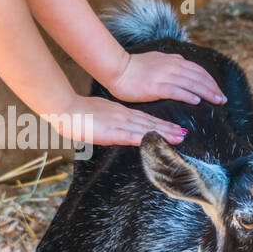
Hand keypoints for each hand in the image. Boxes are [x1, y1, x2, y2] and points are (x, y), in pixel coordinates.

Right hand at [46, 96, 187, 149]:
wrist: (67, 110)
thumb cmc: (79, 114)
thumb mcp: (100, 115)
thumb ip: (112, 120)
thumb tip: (119, 127)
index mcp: (121, 113)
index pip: (145, 119)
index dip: (161, 124)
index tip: (175, 128)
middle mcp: (124, 118)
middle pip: (150, 123)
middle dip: (168, 129)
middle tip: (185, 133)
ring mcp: (119, 124)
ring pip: (145, 128)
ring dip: (163, 133)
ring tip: (179, 136)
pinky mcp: (112, 132)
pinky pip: (132, 136)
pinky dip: (146, 138)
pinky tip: (156, 141)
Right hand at [108, 50, 226, 106]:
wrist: (117, 69)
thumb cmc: (134, 68)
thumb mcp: (157, 60)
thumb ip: (170, 63)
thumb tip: (182, 64)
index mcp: (172, 60)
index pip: (198, 69)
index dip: (210, 80)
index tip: (218, 90)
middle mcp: (171, 66)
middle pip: (198, 77)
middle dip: (213, 88)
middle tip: (223, 99)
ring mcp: (164, 76)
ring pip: (191, 83)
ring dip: (206, 92)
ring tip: (216, 101)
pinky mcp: (155, 86)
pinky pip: (176, 90)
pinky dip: (188, 95)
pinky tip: (196, 101)